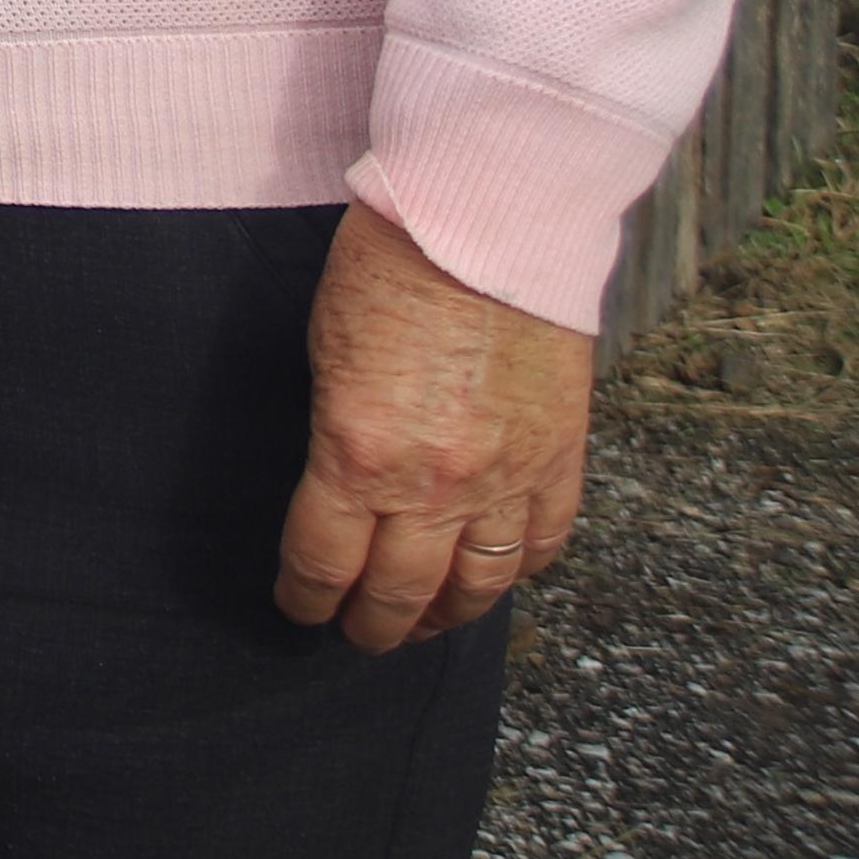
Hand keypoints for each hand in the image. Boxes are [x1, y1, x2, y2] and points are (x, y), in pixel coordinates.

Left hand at [275, 201, 590, 650]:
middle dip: (372, 625)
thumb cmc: (385, 270)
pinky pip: (544, 541)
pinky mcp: (561, 458)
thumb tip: (335, 486)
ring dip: (447, 615)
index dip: (306, 596)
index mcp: (357, 456)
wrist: (485, 222)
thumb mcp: (324, 357)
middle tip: (358, 636)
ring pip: (479, 585)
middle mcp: (436, 484)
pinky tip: (500, 575)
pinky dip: (521, 569)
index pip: (323, 561)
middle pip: (400, 592)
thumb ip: (334, 435)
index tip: (298, 607)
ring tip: (425, 626)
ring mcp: (507, 477)